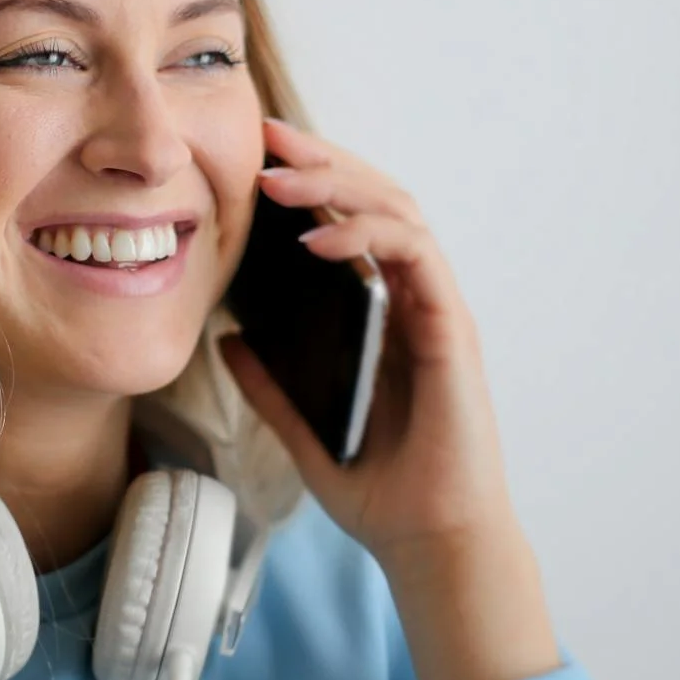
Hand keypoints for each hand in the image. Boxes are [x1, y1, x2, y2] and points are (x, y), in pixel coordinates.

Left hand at [218, 118, 560, 679]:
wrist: (429, 543)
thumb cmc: (382, 491)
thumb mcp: (303, 429)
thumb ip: (270, 384)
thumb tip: (228, 336)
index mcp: (382, 315)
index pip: (350, 222)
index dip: (310, 182)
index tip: (255, 156)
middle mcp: (414, 301)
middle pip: (376, 200)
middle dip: (322, 160)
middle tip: (265, 136)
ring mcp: (436, 310)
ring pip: (400, 212)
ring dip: (339, 184)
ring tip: (278, 178)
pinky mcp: (451, 330)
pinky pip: (415, 258)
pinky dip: (367, 236)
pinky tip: (318, 237)